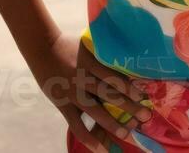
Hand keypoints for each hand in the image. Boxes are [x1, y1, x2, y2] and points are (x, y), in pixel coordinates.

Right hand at [30, 32, 150, 151]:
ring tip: (128, 133)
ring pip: (96, 111)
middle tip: (146, 116)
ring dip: (113, 123)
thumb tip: (128, 63)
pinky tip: (102, 148)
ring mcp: (73, 94)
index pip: (114, 77)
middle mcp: (84, 78)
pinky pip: (78, 125)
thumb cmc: (70, 45)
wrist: (42, 48)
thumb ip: (104, 55)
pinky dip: (90, 138)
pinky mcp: (64, 106)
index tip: (145, 96)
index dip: (130, 88)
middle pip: (110, 95)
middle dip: (129, 107)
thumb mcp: (89, 45)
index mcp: (92, 62)